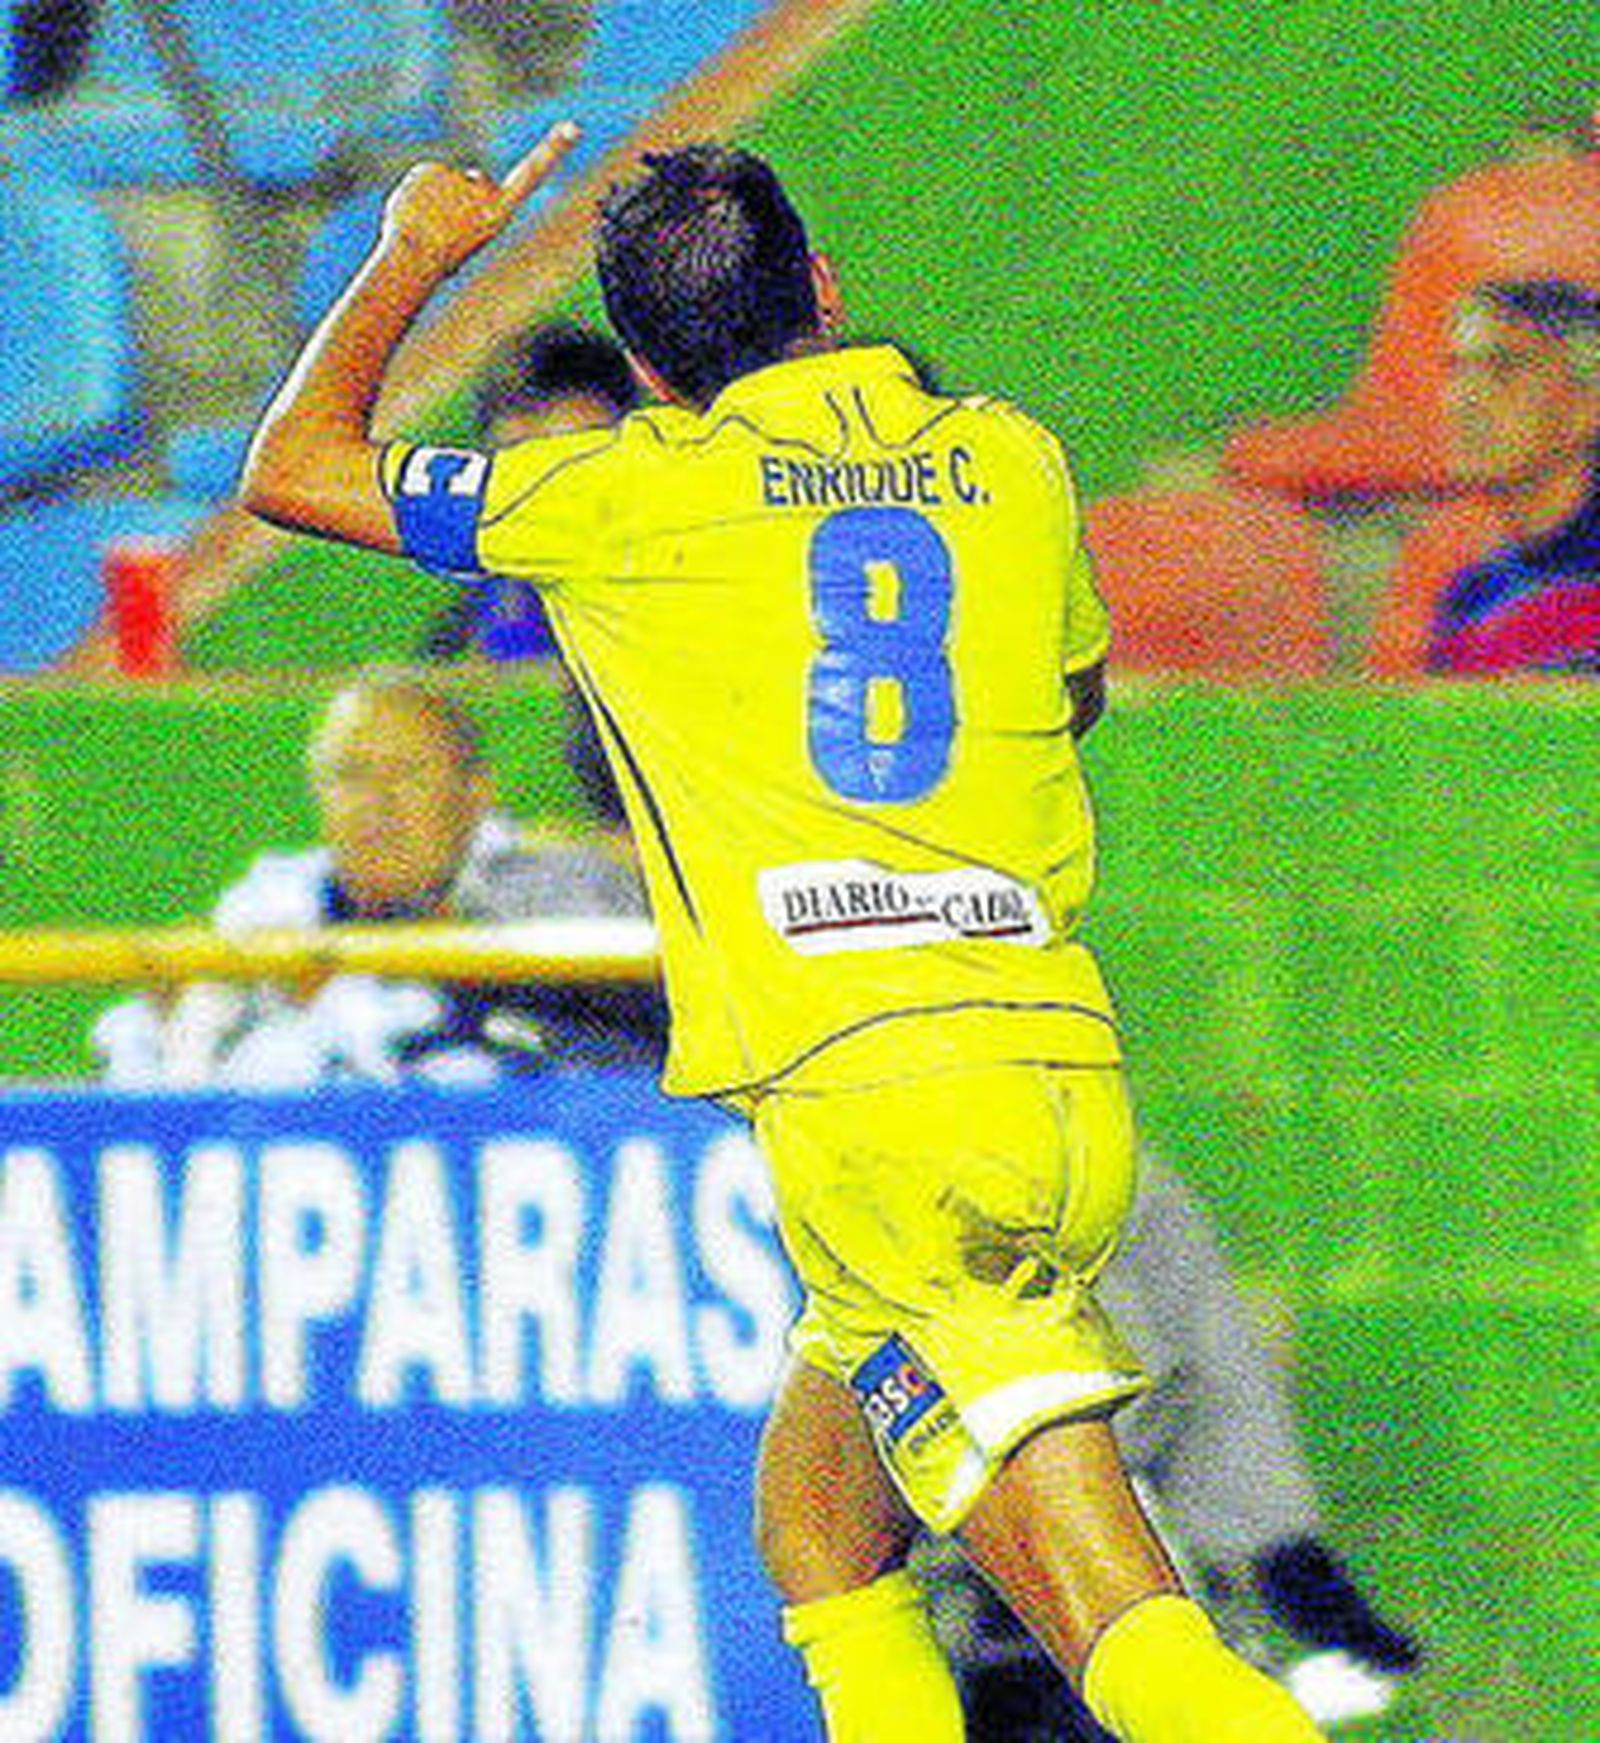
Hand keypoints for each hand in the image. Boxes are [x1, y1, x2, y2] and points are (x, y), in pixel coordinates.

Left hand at [379, 120, 579, 278]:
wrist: (413, 258)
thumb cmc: (439, 261)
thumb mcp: (469, 238)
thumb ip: (473, 210)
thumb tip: (467, 181)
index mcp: (500, 214)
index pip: (531, 176)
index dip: (553, 149)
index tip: (572, 127)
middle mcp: (484, 190)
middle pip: (477, 182)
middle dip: (463, 197)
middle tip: (446, 226)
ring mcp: (458, 178)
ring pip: (446, 183)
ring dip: (434, 200)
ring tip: (425, 225)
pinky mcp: (433, 168)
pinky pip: (423, 179)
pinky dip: (414, 193)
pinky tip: (412, 212)